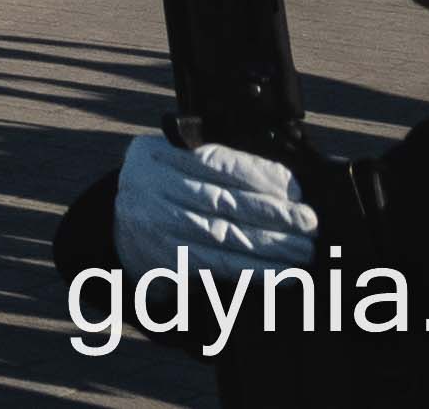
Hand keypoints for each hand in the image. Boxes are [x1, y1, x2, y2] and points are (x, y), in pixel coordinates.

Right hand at [112, 132, 315, 273]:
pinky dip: (255, 271)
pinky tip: (283, 274)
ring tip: (303, 250)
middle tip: (309, 223)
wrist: (119, 229)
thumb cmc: (164, 191)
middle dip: (273, 213)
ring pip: (223, 235)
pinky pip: (218, 265)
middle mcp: (151, 186)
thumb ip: (215, 165)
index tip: (295, 189)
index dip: (259, 175)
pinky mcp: (165, 259)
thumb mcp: (174, 164)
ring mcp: (155, 225)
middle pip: (222, 200)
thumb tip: (284, 183)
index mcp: (156, 153)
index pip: (215, 162)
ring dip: (271, 246)